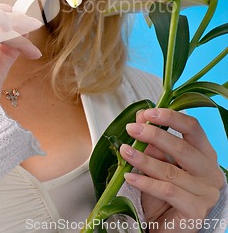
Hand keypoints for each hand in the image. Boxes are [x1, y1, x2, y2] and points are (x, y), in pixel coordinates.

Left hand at [119, 108, 224, 231]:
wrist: (165, 228)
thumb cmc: (164, 194)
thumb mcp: (157, 161)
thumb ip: (152, 140)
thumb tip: (141, 117)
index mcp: (204, 153)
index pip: (193, 127)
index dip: (171, 117)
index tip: (149, 113)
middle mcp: (210, 171)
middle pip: (182, 147)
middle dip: (153, 135)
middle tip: (132, 129)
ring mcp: (206, 192)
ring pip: (170, 170)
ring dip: (143, 159)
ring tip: (125, 152)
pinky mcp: (196, 211)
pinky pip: (167, 191)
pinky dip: (145, 182)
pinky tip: (130, 177)